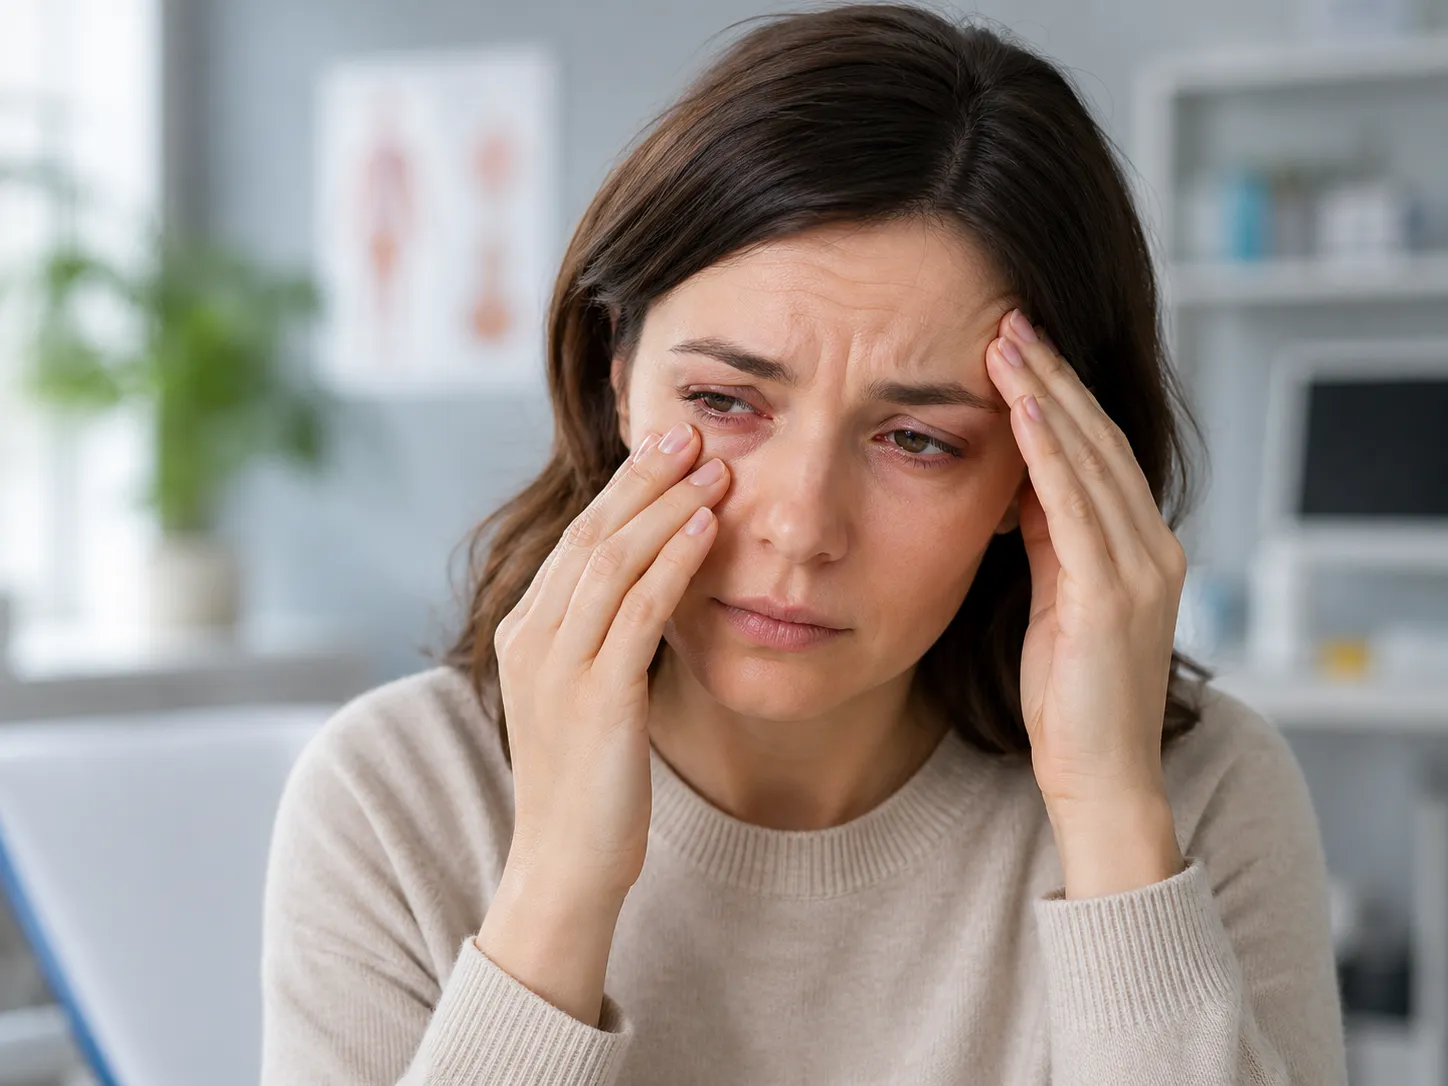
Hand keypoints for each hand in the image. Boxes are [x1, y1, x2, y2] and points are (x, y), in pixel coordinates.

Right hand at [491, 420, 727, 900]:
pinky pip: (639, 611)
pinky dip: (673, 562)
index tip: (665, 446)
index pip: (576, 539)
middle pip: (590, 535)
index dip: (623, 487)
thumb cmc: (585, 782)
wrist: (564, 865)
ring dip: (667, 508)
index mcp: (524, 631)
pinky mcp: (596, 697)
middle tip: (690, 432)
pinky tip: (707, 529)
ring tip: (715, 468)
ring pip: (613, 561)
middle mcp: (531, 638)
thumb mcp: (582, 692)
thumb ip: (599, 634)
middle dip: (644, 478)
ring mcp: (558, 667)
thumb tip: (647, 580)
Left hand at [985, 310, 1186, 822]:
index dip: (1059, 395)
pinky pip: (1075, 506)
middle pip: (1098, 439)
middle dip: (1051, 376)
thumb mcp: (1056, 604)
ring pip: (1090, 459)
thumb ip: (1048, 543)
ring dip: (1045, 396)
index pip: (1097, 452)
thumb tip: (1016, 486)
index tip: (1016, 346)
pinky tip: (1020, 410)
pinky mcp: (1113, 594)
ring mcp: (1140, 569)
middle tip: (1009, 317)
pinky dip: (1048, 452)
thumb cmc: (1071, 702)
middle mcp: (1151, 549)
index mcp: (1140, 550)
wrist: (1100, 780)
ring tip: (1005, 342)